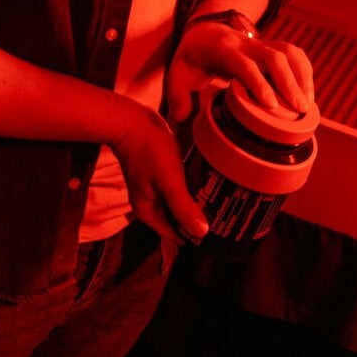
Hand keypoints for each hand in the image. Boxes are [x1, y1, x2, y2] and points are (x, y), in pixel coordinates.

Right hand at [109, 104, 208, 244]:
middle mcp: (148, 205)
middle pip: (177, 221)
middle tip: (225, 214)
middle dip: (196, 219)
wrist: (131, 120)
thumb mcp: (169, 180)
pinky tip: (202, 184)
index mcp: (148, 212)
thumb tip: (201, 232)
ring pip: (177, 205)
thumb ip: (183, 207)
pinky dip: (188, 190)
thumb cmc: (148, 149)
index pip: (175, 235)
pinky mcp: (156, 177)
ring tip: (218, 200)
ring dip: (194, 204)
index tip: (219, 232)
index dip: (195, 235)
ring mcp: (151, 190)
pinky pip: (176, 190)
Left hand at [166, 20, 314, 122]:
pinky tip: (309, 91)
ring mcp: (261, 44)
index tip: (271, 105)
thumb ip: (176, 95)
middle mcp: (245, 45)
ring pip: (287, 52)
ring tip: (307, 105)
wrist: (204, 31)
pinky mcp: (271, 47)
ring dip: (301, 76)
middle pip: (273, 57)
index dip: (258, 83)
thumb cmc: (192, 57)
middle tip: (299, 109)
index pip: (244, 65)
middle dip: (289, 82)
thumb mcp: (177, 73)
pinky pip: (293, 53)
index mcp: (223, 51)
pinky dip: (304, 70)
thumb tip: (180, 117)